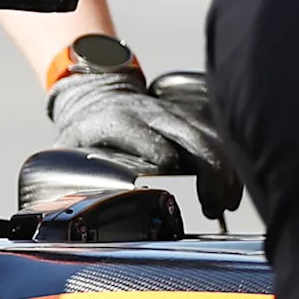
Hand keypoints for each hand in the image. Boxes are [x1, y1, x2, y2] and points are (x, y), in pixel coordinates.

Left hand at [46, 35, 238, 217]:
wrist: (99, 91)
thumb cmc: (85, 127)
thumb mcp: (68, 145)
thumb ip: (67, 172)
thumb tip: (63, 204)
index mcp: (118, 121)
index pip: (145, 136)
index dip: (161, 153)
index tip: (171, 172)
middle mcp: (152, 115)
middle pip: (191, 137)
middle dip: (209, 172)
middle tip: (214, 207)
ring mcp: (174, 115)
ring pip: (210, 137)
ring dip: (225, 170)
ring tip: (228, 202)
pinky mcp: (189, 117)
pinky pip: (217, 136)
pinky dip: (230, 161)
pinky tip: (234, 186)